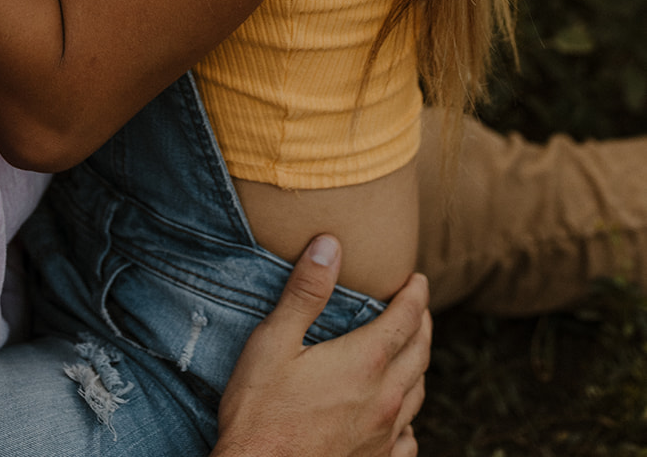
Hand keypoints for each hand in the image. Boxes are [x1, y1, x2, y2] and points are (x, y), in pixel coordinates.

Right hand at [213, 237, 429, 456]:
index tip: (417, 278)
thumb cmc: (259, 411)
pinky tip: (400, 415)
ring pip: (417, 394)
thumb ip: (305, 292)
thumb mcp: (273, 342)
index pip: (405, 319)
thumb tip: (330, 245)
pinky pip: (408, 438)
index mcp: (363, 364)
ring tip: (412, 351)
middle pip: (419, 354)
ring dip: (419, 365)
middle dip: (422, 325)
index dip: (415, 294)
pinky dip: (409, 416)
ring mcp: (383, 437)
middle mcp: (383, 400)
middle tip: (418, 307)